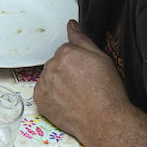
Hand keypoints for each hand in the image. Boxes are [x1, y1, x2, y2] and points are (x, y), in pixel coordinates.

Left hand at [33, 20, 128, 141]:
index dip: (78, 60)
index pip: (66, 49)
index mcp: (66, 53)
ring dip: (58, 82)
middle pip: (56, 62)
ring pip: (49, 77)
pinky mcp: (40, 100)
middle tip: (83, 83)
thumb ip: (82, 39)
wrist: (104, 121)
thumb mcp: (101, 58)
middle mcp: (52, 66)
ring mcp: (44, 84)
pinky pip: (43, 92)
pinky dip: (51, 95)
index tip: (85, 70)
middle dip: (67, 70)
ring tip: (76, 94)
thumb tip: (72, 25)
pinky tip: (66, 101)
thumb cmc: (107, 92)